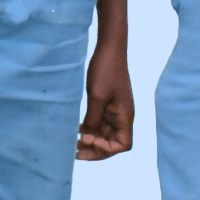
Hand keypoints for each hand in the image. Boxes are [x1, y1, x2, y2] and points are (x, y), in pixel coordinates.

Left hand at [77, 39, 133, 159]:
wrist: (109, 47)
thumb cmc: (105, 70)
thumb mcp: (97, 97)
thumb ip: (93, 119)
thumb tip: (87, 136)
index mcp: (125, 116)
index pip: (122, 145)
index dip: (106, 149)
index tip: (88, 139)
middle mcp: (123, 116)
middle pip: (113, 142)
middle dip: (95, 149)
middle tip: (75, 152)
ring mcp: (116, 110)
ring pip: (106, 133)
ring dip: (92, 139)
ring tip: (74, 143)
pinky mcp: (108, 103)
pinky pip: (101, 122)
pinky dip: (91, 128)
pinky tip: (78, 129)